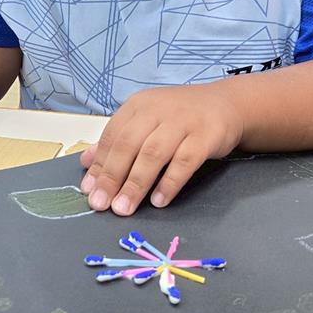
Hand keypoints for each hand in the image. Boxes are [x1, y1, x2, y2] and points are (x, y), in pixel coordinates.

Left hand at [79, 82, 242, 215]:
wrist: (227, 104)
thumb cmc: (181, 117)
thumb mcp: (147, 121)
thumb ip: (118, 140)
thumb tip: (85, 163)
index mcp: (138, 105)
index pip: (112, 136)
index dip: (99, 165)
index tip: (89, 191)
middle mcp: (158, 110)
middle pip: (129, 145)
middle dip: (112, 177)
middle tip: (102, 204)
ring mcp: (183, 121)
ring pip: (154, 154)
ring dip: (136, 183)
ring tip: (124, 207)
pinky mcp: (206, 135)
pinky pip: (185, 161)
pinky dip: (170, 182)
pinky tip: (159, 201)